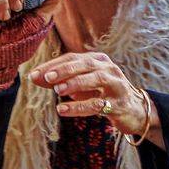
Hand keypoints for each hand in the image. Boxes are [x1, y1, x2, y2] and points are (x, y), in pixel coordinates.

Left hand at [27, 51, 159, 143]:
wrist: (134, 110)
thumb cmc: (103, 94)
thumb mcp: (82, 86)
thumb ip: (60, 80)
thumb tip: (34, 77)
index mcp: (98, 60)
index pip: (72, 58)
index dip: (53, 65)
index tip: (34, 74)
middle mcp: (108, 68)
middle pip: (85, 64)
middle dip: (64, 70)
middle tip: (47, 77)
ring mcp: (116, 85)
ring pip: (95, 80)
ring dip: (75, 83)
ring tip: (57, 90)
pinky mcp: (119, 104)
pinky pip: (98, 104)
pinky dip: (78, 106)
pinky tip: (62, 110)